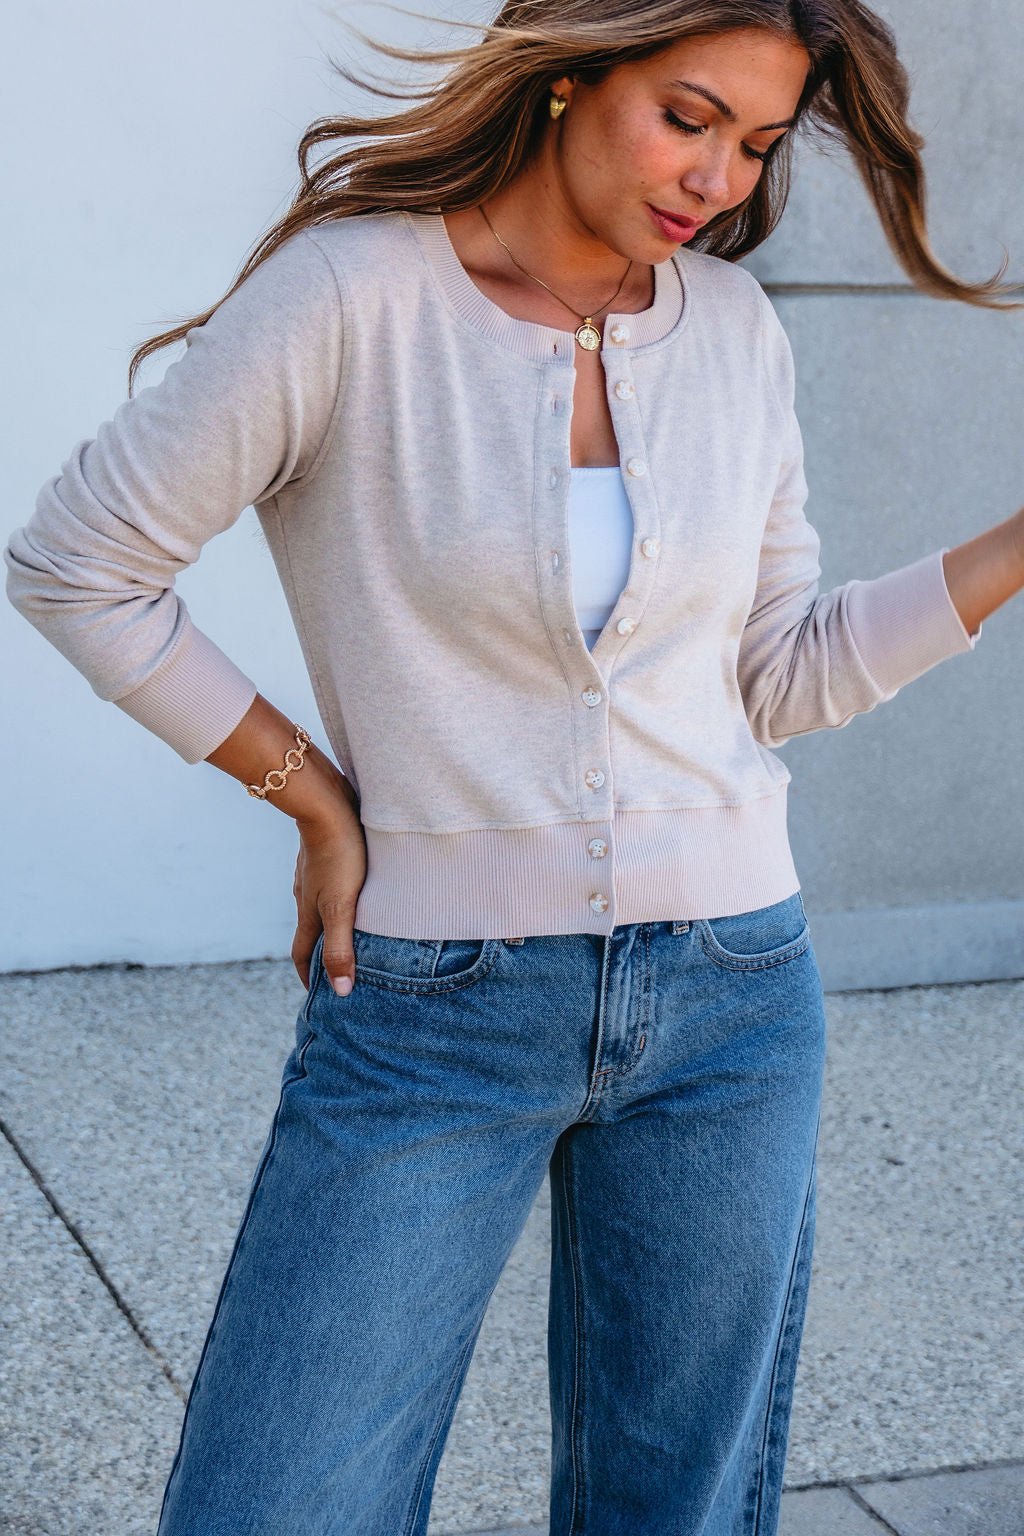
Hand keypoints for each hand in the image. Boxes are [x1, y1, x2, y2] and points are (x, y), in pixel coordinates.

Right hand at [291, 798, 366, 994]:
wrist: (326, 804)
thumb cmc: (338, 855)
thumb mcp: (341, 906)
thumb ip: (341, 947)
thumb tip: (340, 991)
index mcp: (308, 911)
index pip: (303, 953)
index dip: (309, 976)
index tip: (316, 994)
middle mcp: (306, 894)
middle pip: (312, 931)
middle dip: (322, 953)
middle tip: (338, 968)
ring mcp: (314, 873)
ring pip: (321, 906)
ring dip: (333, 924)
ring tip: (354, 932)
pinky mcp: (327, 854)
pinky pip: (332, 884)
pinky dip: (342, 898)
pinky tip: (359, 892)